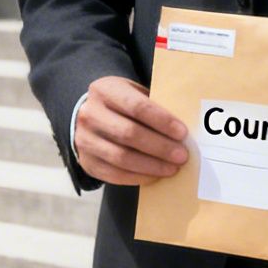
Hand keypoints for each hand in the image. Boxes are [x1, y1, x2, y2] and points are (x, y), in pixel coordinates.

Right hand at [73, 76, 188, 185]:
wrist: (90, 117)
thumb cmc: (122, 105)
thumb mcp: (133, 93)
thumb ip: (153, 106)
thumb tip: (182, 131)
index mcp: (105, 91)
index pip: (136, 106)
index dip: (161, 121)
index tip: (182, 133)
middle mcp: (90, 114)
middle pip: (129, 134)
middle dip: (160, 147)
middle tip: (181, 156)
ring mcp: (85, 140)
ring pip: (121, 157)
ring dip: (151, 165)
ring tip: (172, 168)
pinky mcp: (87, 162)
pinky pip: (114, 174)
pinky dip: (138, 177)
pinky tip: (155, 176)